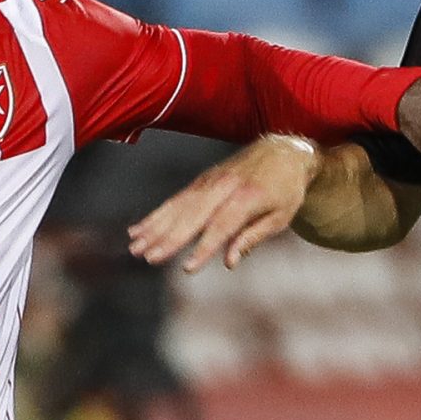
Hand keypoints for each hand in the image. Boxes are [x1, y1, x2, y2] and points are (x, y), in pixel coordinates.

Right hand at [127, 134, 320, 272]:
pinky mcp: (201, 181)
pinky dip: (156, 215)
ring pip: (177, 206)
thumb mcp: (280, 217)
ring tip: (134, 246)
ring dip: (154, 227)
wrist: (282, 151)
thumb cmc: (286, 190)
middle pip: (192, 216)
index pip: (221, 226)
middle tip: (147, 257)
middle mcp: (223, 186)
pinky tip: (138, 229)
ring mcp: (209, 181)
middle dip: (168, 238)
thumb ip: (252, 238)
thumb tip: (229, 263)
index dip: (204, 248)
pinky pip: (176, 199)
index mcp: (247, 196)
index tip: (188, 268)